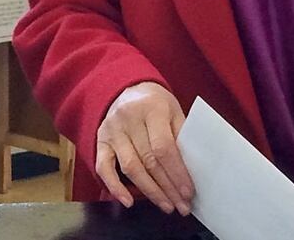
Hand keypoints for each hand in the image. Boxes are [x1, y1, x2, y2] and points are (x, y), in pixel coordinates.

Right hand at [95, 81, 193, 214]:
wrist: (127, 88)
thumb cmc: (155, 103)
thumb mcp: (173, 110)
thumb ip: (181, 135)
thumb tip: (193, 169)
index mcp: (152, 108)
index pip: (164, 147)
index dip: (177, 172)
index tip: (188, 192)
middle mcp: (128, 118)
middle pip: (149, 161)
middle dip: (167, 187)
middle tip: (182, 206)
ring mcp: (112, 130)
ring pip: (130, 168)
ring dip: (150, 191)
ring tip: (166, 206)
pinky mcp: (100, 141)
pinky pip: (104, 168)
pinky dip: (114, 187)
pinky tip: (128, 202)